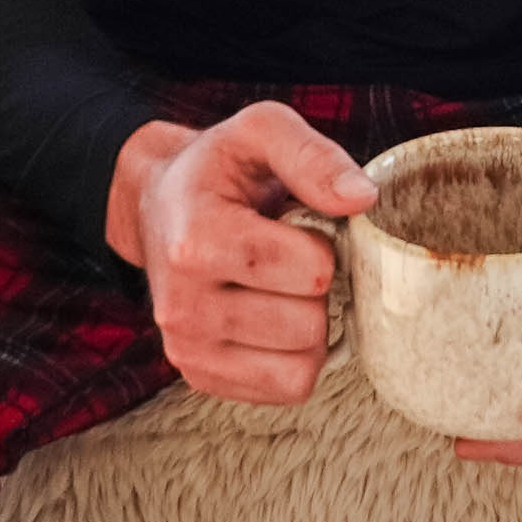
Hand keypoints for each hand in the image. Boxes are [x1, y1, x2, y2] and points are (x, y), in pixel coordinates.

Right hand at [106, 101, 375, 406]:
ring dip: (312, 329)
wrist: (158, 203)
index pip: (312, 271)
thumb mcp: (261, 130)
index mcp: (197, 241)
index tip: (300, 225)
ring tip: (285, 289)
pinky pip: (284, 390)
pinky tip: (276, 318)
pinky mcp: (200, 376)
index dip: (325, 245)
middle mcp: (182, 305)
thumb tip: (363, 199)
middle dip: (318, 291)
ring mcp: (187, 348)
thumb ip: (314, 156)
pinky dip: (295, 358)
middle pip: (309, 326)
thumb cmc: (219, 167)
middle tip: (292, 259)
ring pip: (300, 371)